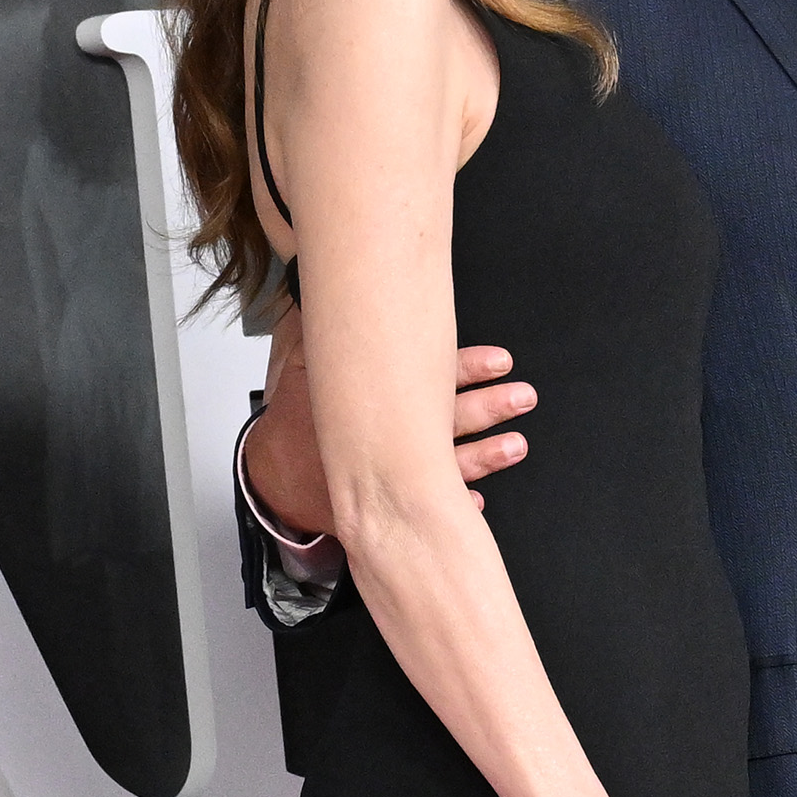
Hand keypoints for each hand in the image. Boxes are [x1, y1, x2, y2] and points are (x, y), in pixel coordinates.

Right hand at [245, 333, 536, 545]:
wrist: (275, 477)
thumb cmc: (296, 418)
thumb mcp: (304, 365)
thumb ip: (325, 327)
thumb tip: (337, 285)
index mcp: (370, 399)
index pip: (426, 377)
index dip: (467, 367)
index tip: (500, 361)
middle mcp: (383, 438)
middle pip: (444, 419)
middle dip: (489, 407)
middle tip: (522, 396)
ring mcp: (385, 477)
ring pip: (445, 465)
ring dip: (485, 456)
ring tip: (515, 446)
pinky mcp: (383, 506)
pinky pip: (424, 511)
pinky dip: (453, 507)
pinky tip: (477, 503)